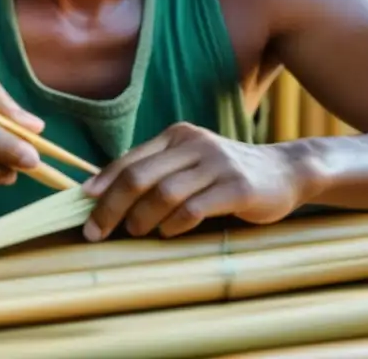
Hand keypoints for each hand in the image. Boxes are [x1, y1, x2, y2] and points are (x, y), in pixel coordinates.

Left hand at [80, 123, 310, 240]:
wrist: (285, 172)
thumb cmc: (227, 174)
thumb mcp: (192, 162)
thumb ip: (157, 171)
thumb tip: (107, 195)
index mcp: (178, 135)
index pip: (130, 160)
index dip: (103, 185)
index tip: (82, 208)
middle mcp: (194, 144)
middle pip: (140, 176)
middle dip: (111, 206)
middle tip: (96, 231)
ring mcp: (217, 164)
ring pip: (164, 192)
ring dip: (141, 217)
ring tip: (133, 232)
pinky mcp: (237, 187)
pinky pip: (194, 207)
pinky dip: (174, 224)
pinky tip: (167, 232)